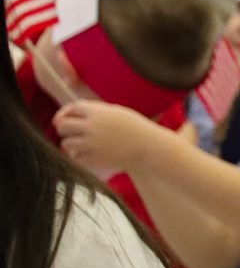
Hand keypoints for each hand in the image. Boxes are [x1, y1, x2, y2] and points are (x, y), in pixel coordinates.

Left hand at [53, 98, 173, 177]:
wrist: (150, 146)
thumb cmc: (134, 128)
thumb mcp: (116, 112)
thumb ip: (93, 112)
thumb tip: (66, 116)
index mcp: (98, 112)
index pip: (71, 108)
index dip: (63, 113)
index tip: (60, 119)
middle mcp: (92, 126)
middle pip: (63, 126)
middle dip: (63, 129)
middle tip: (69, 133)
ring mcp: (93, 143)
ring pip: (66, 143)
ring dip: (70, 144)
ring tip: (79, 146)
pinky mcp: (96, 158)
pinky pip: (76, 158)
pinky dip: (78, 157)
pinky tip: (87, 155)